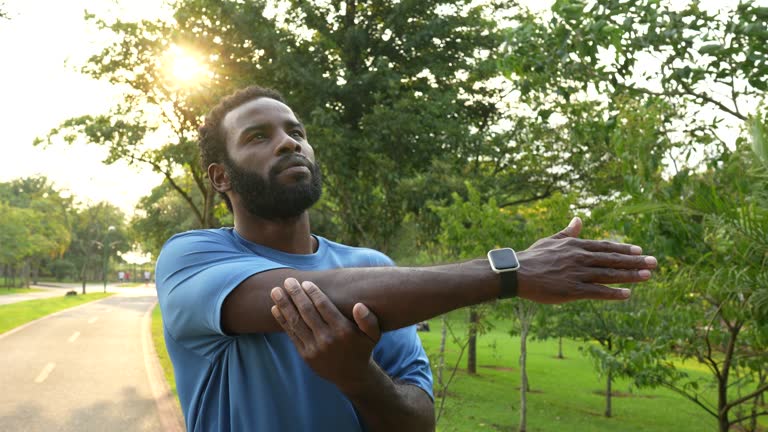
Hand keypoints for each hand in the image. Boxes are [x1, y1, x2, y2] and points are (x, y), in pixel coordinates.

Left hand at [270, 278, 381, 391]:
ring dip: (284, 305)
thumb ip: (368, 320)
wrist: (352, 376)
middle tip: (288, 280)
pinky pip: (292, 334)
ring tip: (275, 291)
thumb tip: (359, 306)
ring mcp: (314, 348)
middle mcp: (327, 339)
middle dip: (296, 294)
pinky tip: (275, 308)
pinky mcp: (306, 355)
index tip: (306, 282)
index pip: (324, 307)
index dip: (313, 293)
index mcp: (343, 330)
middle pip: (307, 312)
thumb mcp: (373, 335)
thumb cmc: (362, 348)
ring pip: (296, 322)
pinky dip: (283, 321)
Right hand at [516, 217, 657, 303]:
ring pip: (609, 274)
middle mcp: (579, 258)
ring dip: (630, 275)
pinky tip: (627, 294)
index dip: (623, 249)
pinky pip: (597, 292)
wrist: (516, 273)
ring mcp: (577, 274)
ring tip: (648, 276)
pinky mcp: (572, 290)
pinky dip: (613, 293)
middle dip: (634, 262)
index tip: (639, 251)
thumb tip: (578, 219)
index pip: (604, 247)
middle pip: (612, 260)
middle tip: (654, 262)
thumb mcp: (551, 241)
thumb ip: (568, 233)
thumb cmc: (532, 257)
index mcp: (575, 246)